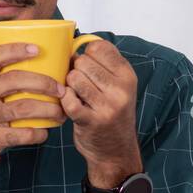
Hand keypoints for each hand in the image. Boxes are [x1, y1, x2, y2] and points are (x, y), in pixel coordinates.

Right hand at [0, 43, 65, 182]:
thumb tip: (30, 66)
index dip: (15, 50)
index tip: (36, 49)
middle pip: (15, 80)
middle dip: (44, 83)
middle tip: (61, 89)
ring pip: (23, 108)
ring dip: (48, 109)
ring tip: (60, 113)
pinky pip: (21, 134)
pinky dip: (37, 134)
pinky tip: (44, 133)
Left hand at [60, 40, 142, 185]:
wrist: (115, 151)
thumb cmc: (111, 113)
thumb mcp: (118, 86)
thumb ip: (104, 64)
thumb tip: (75, 40)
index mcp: (127, 76)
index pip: (99, 47)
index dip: (86, 53)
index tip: (87, 65)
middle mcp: (120, 90)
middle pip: (83, 62)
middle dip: (75, 70)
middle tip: (79, 84)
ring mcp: (107, 106)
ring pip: (73, 78)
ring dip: (69, 85)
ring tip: (76, 94)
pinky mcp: (90, 121)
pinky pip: (68, 99)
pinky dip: (64, 100)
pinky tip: (70, 105)